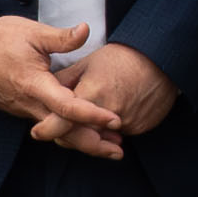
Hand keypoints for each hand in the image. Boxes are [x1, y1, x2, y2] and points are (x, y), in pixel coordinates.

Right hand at [0, 15, 124, 152]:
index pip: (67, 107)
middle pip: (64, 133)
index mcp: (33, 84)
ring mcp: (21, 110)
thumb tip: (86, 30)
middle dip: (92, 145)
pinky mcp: (18, 109)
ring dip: (81, 141)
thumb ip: (61, 38)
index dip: (92, 115)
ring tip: (108, 146)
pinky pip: (45, 126)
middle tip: (119, 152)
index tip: (115, 121)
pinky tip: (82, 132)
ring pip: (55, 133)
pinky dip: (65, 133)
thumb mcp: (32, 32)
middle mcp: (27, 104)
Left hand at [56, 41, 178, 153]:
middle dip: (66, 135)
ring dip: (88, 134)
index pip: (63, 121)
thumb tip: (44, 91)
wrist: (160, 59)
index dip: (48, 129)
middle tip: (56, 131)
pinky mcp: (139, 128)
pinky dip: (109, 132)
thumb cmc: (121, 58)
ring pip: (98, 138)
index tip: (37, 132)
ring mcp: (126, 123)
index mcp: (91, 94)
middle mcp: (108, 113)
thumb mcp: (88, 63)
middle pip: (79, 135)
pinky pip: (117, 136)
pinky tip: (108, 121)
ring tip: (84, 123)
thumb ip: (64, 80)